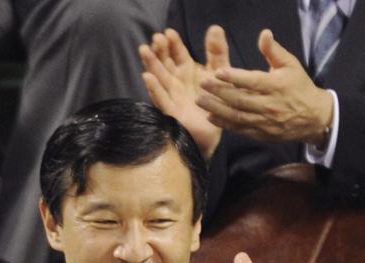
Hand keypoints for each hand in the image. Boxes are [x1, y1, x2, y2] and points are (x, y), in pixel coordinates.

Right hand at [140, 26, 229, 160]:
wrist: (215, 132)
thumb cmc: (215, 100)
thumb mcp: (219, 72)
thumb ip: (217, 52)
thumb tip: (216, 27)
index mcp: (186, 70)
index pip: (177, 52)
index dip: (173, 43)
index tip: (169, 33)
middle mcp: (176, 81)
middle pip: (164, 62)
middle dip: (159, 50)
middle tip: (157, 39)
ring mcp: (172, 96)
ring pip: (158, 78)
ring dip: (151, 64)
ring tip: (145, 50)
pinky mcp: (172, 112)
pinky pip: (162, 100)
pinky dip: (155, 89)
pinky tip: (148, 78)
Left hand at [198, 29, 333, 146]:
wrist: (314, 118)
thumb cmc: (300, 87)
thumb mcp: (291, 65)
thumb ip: (274, 51)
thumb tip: (264, 34)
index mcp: (277, 86)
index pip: (252, 81)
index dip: (234, 77)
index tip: (217, 72)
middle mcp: (270, 106)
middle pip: (241, 99)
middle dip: (219, 92)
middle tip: (202, 84)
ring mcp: (266, 122)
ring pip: (238, 116)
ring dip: (217, 109)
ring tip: (200, 101)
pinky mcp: (263, 134)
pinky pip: (241, 129)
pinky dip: (225, 124)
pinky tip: (211, 117)